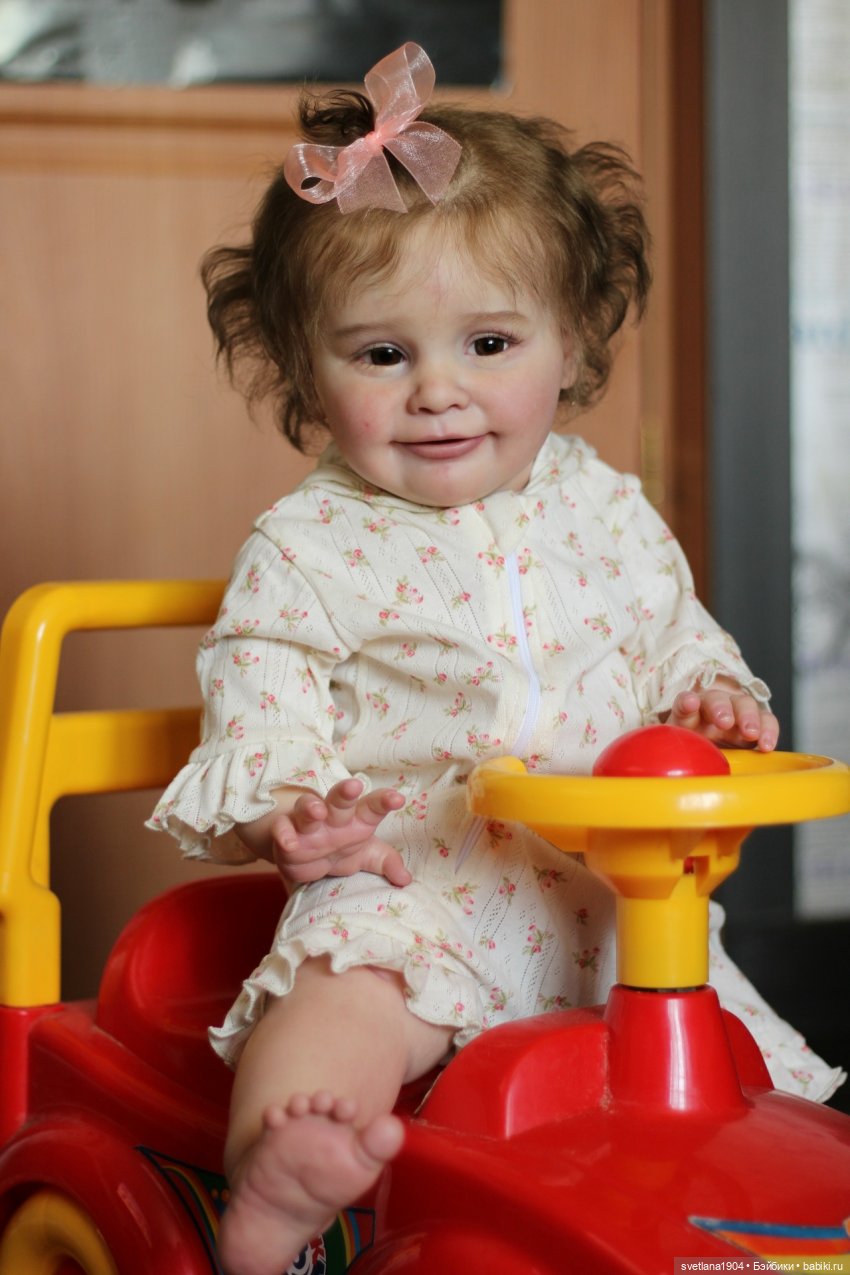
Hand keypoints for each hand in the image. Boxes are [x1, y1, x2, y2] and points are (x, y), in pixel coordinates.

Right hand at [270, 778, 410, 887]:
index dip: (383, 801)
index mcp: (356, 819)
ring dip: (311, 807)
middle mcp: (332, 817)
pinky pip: (282, 829)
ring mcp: (308, 823)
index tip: (397, 799)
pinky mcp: (286, 832)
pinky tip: (289, 843)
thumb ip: (385, 862)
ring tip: (318, 811)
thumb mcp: (365, 855)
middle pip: (340, 801)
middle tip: (354, 786)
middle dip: (346, 793)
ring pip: (308, 808)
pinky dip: (284, 834)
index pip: (372, 807)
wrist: (305, 853)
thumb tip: (405, 878)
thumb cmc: (340, 847)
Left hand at [665, 681, 778, 751]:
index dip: (686, 703)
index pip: (684, 704)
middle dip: (721, 708)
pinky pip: (766, 721)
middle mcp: (711, 708)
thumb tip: (661, 776)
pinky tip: (767, 745)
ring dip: (748, 717)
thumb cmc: (693, 750)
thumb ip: (674, 758)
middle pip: (715, 699)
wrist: (711, 753)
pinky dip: (768, 730)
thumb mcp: (680, 754)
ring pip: (743, 704)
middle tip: (725, 722)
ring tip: (751, 734)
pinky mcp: (755, 724)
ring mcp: (735, 713)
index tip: (690, 703)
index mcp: (688, 714)